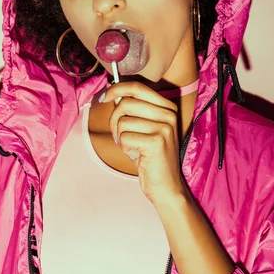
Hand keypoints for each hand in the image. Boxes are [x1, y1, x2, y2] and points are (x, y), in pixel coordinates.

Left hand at [99, 81, 187, 204]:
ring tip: (132, 147)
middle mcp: (169, 114)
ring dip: (120, 137)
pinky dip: (124, 148)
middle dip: (114, 120)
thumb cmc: (150, 156)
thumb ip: (132, 110)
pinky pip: (124, 138)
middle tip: (120, 136)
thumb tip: (111, 94)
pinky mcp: (157, 142)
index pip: (137, 87)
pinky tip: (136, 155)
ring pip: (122, 122)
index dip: (117, 89)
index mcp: (167, 107)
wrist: (166, 186)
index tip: (104, 97)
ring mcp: (164, 127)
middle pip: (126, 103)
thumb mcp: (144, 128)